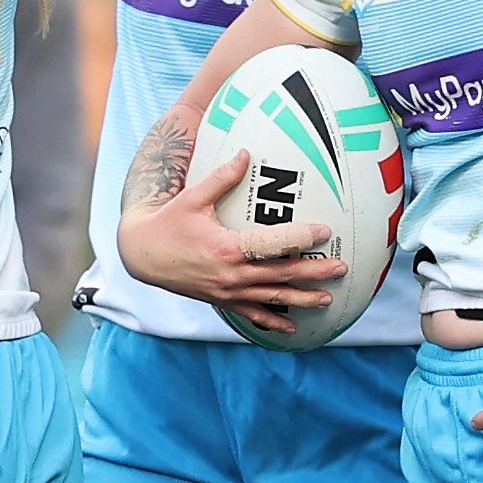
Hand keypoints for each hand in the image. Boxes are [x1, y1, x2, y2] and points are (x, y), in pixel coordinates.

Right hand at [116, 150, 344, 331]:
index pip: (272, 243)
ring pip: (271, 298)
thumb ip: (222, 178)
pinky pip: (252, 314)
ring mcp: (227, 292)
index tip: (324, 232)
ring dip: (301, 299)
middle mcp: (231, 274)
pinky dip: (272, 322)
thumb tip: (247, 154)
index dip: (300, 237)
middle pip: (280, 274)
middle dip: (313, 272)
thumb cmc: (168, 223)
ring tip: (327, 299)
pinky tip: (292, 329)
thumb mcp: (192, 198)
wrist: (141, 256)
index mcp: (227, 248)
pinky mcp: (222, 301)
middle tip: (341, 268)